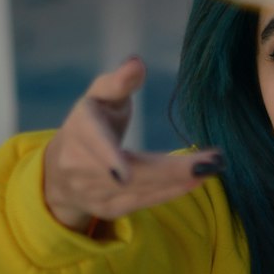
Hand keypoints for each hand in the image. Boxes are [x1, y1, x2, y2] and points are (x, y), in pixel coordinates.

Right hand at [42, 55, 223, 230]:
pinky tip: (196, 180)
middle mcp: (81, 168)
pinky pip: (144, 203)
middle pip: (132, 173)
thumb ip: (118, 82)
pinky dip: (172, 191)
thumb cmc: (89, 125)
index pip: (95, 145)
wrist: (60, 172)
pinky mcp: (109, 210)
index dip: (109, 159)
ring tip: (212, 167)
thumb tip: (137, 63)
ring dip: (180, 181)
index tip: (124, 173)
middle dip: (174, 170)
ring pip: (142, 191)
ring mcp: (94, 193)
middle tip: (213, 161)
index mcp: (80, 131)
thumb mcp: (98, 97)